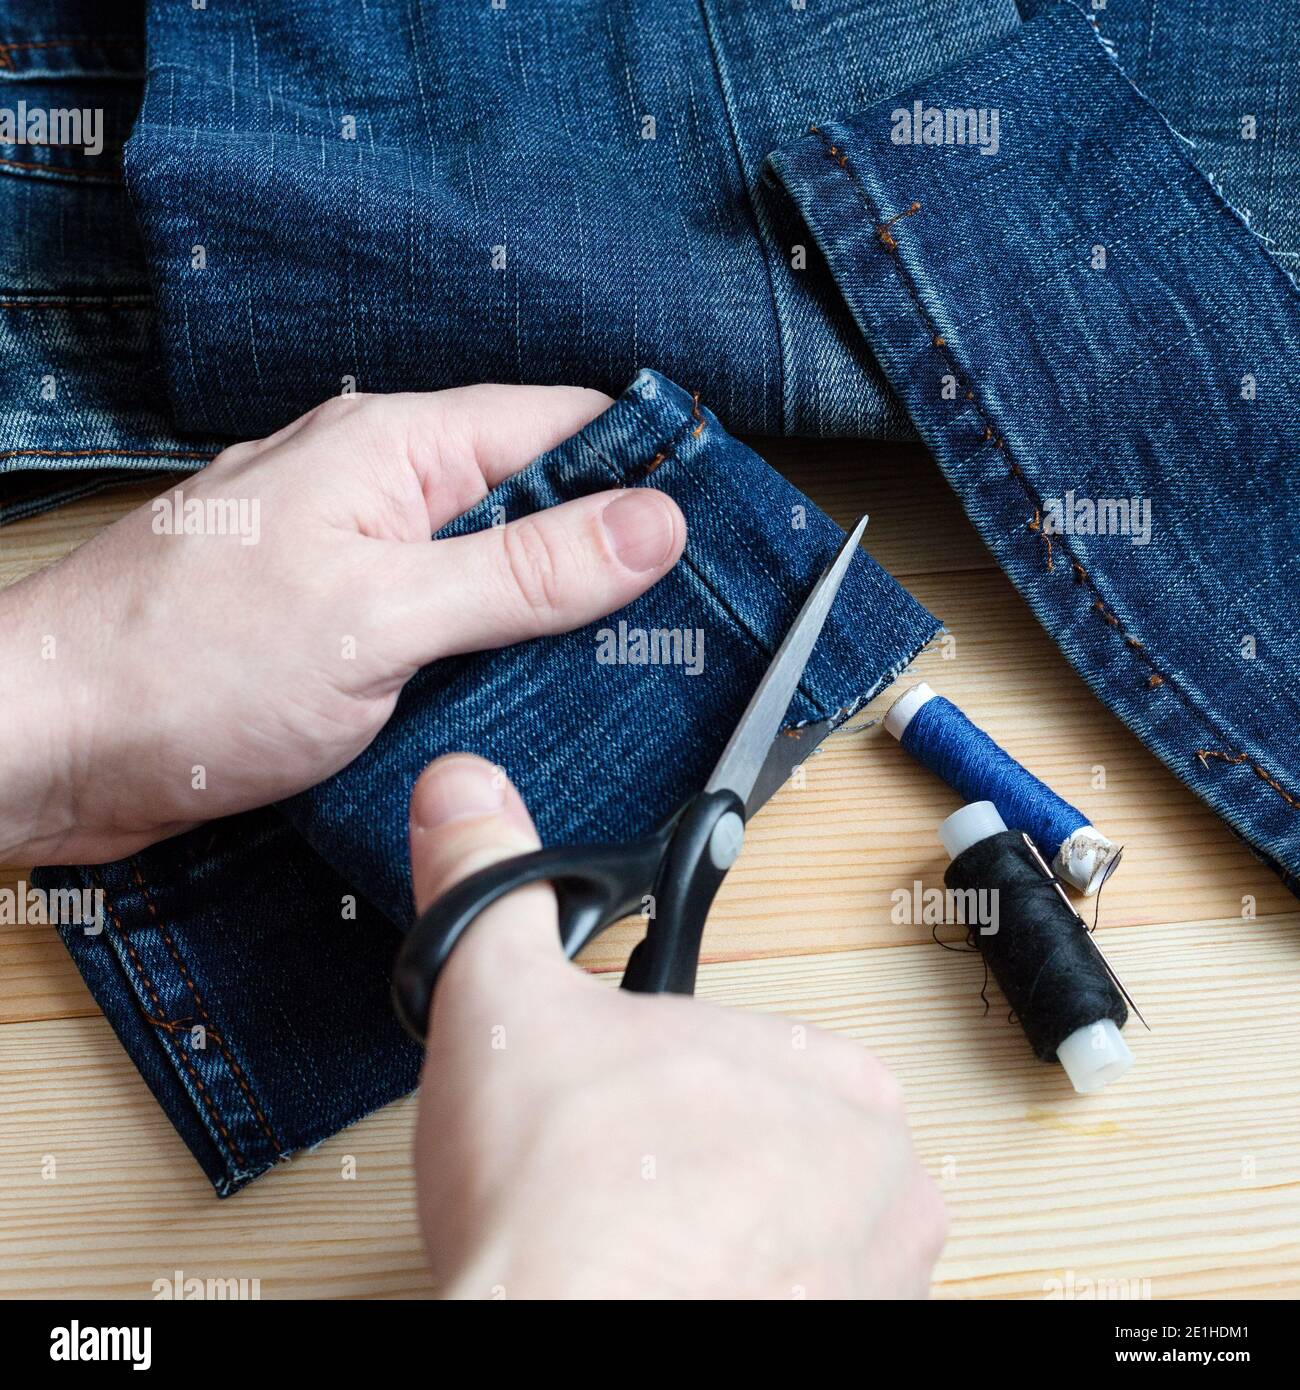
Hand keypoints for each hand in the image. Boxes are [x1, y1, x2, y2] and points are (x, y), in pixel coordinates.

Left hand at [2, 388, 683, 863]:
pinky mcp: (343, 632)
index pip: (560, 425)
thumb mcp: (382, 615)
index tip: (719, 522)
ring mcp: (360, 562)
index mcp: (395, 449)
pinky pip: (448, 627)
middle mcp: (380, 491)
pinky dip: (497, 658)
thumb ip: (523, 570)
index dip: (646, 464)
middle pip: (533, 499)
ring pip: (494, 569)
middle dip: (612, 551)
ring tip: (637, 664)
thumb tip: (651, 522)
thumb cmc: (183, 665)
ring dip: (556, 615)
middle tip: (690, 617)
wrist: (51, 742)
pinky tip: (537, 700)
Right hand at [408, 754, 947, 1299]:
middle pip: (778, 1149)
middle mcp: (881, 1177)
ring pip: (790, 1235)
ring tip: (634, 1244)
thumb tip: (465, 795)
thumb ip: (493, 888)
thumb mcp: (503, 1005)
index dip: (671, 1085)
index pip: (756, 1058)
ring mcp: (875, 1278)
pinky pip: (796, 1302)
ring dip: (724, 1237)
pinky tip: (666, 1289)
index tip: (622, 1114)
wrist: (572, 1336)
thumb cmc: (562, 1199)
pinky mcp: (849, 1340)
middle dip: (700, 1160)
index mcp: (830, 1071)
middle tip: (619, 1181)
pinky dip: (739, 1295)